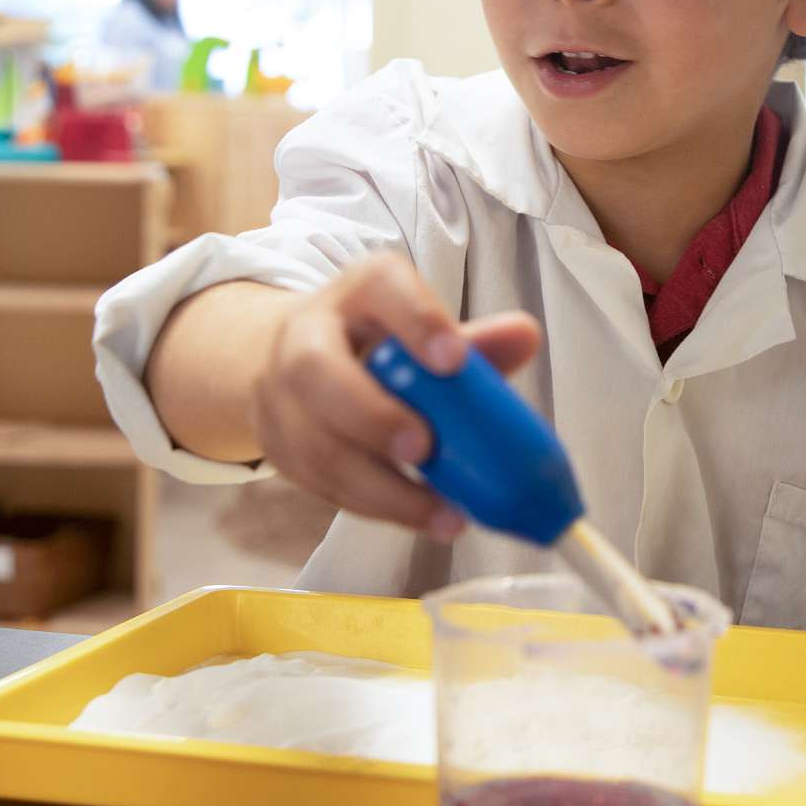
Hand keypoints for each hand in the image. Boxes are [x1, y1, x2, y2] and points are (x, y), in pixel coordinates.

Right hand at [256, 254, 541, 538]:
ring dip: (380, 487)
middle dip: (370, 415)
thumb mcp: (424, 331)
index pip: (381, 286)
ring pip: (315, 445)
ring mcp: (280, 394)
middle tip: (424, 447)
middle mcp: (306, 334)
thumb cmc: (381, 344)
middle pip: (316, 370)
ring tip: (441, 511)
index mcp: (359, 292)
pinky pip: (321, 484)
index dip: (417, 321)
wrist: (296, 361)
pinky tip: (423, 518)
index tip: (455, 359)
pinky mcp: (278, 448)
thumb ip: (477, 341)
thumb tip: (526, 336)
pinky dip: (374, 508)